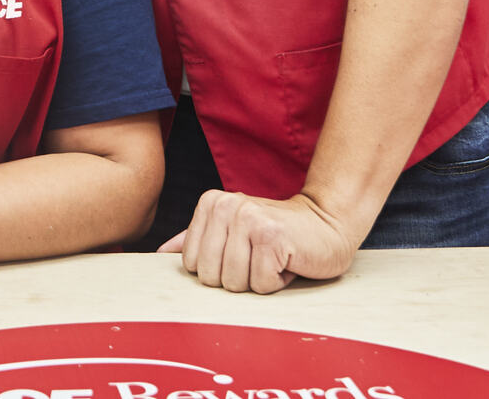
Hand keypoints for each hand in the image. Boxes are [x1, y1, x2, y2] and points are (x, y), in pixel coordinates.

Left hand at [158, 190, 357, 292]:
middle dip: (238, 278)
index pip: (190, 264)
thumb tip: (160, 253)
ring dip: (258, 281)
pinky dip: (277, 283)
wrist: (327, 225)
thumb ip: (196, 240)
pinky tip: (287, 262)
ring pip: (234, 283)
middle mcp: (226, 206)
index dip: (219, 270)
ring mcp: (248, 219)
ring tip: (273, 259)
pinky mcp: (272, 237)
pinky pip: (261, 285)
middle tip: (260, 258)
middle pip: (209, 276)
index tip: (242, 252)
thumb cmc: (278, 235)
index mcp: (210, 203)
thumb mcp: (233, 232)